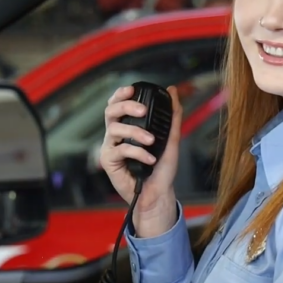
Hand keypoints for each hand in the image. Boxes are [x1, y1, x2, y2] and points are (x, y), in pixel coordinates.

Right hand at [100, 84, 182, 236]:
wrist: (158, 194)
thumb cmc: (162, 169)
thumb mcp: (172, 138)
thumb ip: (172, 115)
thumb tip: (173, 90)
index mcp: (128, 127)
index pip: (118, 105)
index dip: (121, 94)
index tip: (132, 89)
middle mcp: (117, 135)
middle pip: (111, 111)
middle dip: (125, 106)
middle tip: (142, 110)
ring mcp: (111, 147)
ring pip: (114, 129)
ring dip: (135, 132)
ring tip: (151, 141)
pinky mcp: (109, 161)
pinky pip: (121, 149)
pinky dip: (138, 152)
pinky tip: (149, 159)